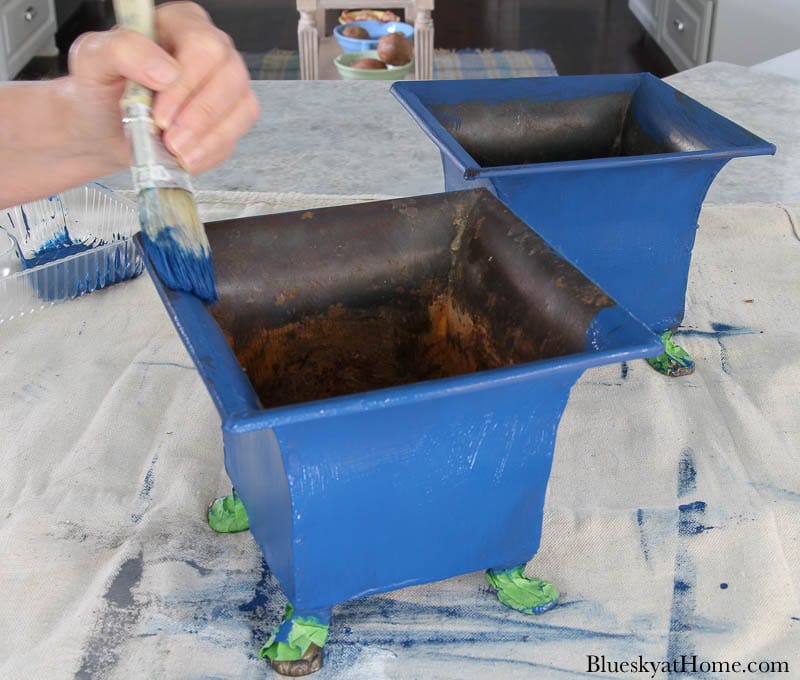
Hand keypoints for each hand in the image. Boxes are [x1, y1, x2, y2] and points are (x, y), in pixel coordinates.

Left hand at [63, 1, 258, 174]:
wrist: (104, 128)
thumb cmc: (101, 89)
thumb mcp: (92, 59)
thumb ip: (123, 50)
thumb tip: (166, 71)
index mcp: (180, 24)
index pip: (202, 47)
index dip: (186, 85)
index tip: (160, 114)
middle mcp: (212, 51)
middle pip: (231, 77)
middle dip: (201, 115)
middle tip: (171, 140)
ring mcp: (227, 85)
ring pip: (243, 108)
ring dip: (210, 138)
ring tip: (176, 152)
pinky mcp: (231, 118)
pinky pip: (236, 135)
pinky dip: (212, 152)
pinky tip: (187, 158)